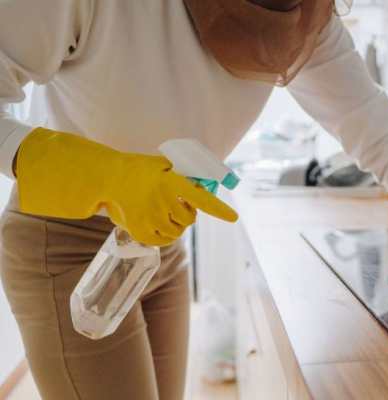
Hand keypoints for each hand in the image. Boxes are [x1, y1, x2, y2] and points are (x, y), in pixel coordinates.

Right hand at [15, 128, 237, 245]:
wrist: (109, 177)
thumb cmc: (141, 169)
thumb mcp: (165, 164)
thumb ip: (186, 174)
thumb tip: (207, 184)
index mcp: (171, 181)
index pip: (202, 198)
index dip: (219, 209)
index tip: (233, 217)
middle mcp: (163, 200)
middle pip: (190, 219)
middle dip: (187, 213)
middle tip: (175, 204)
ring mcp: (151, 217)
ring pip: (177, 231)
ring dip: (176, 224)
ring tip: (163, 212)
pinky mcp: (140, 230)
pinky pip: (163, 240)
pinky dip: (164, 235)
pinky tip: (157, 223)